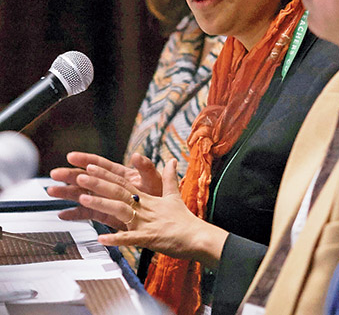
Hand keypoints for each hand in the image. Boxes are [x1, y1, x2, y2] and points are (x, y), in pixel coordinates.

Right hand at [49, 152, 162, 227]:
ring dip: (68, 193)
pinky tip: (63, 214)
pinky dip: (75, 214)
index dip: (86, 160)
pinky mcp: (106, 215)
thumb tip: (137, 156)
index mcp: (121, 175)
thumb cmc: (159, 193)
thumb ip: (146, 168)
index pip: (101, 165)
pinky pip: (88, 214)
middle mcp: (110, 186)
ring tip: (52, 191)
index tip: (71, 156)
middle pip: (87, 179)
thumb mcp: (154, 179)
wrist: (164, 215)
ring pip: (83, 195)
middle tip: (54, 173)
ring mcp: (106, 200)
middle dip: (70, 176)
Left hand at [76, 159, 227, 267]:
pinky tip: (101, 238)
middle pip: (118, 192)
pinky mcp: (149, 238)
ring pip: (121, 210)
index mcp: (147, 198)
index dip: (105, 175)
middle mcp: (143, 207)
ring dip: (102, 204)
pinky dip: (116, 239)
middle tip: (79, 175)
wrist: (197, 236)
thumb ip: (169, 178)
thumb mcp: (174, 196)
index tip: (89, 166)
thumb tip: (172, 160)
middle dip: (98, 183)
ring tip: (83, 198)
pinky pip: (130, 239)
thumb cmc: (184, 219)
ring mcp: (145, 222)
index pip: (123, 183)